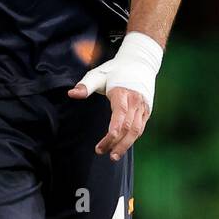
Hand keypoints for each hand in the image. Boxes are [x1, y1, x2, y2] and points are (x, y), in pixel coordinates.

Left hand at [67, 31, 162, 160]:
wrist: (140, 62)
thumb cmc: (116, 70)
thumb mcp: (98, 74)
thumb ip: (86, 86)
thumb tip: (71, 94)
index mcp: (123, 93)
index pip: (119, 117)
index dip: (111, 134)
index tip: (101, 146)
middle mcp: (135, 102)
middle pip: (128, 128)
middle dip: (116, 143)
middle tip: (103, 154)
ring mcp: (143, 107)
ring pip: (137, 131)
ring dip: (126, 145)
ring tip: (114, 156)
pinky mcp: (147, 110)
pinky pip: (140, 128)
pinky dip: (132, 139)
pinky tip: (122, 146)